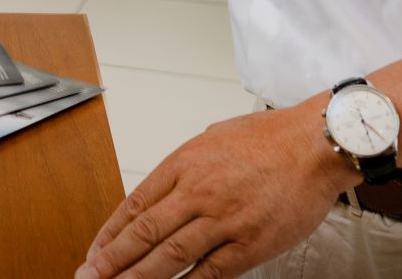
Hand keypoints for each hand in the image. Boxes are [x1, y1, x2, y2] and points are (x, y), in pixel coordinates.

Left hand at [76, 104, 348, 278]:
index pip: (135, 204)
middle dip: (112, 260)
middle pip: (144, 233)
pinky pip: (211, 273)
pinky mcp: (249, 244)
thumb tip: (170, 185)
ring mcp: (222, 220)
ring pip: (169, 256)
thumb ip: (189, 166)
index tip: (94, 252)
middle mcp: (196, 192)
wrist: (313, 144)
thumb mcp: (213, 138)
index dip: (111, 233)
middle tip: (88, 278)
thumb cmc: (268, 138)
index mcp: (184, 164)